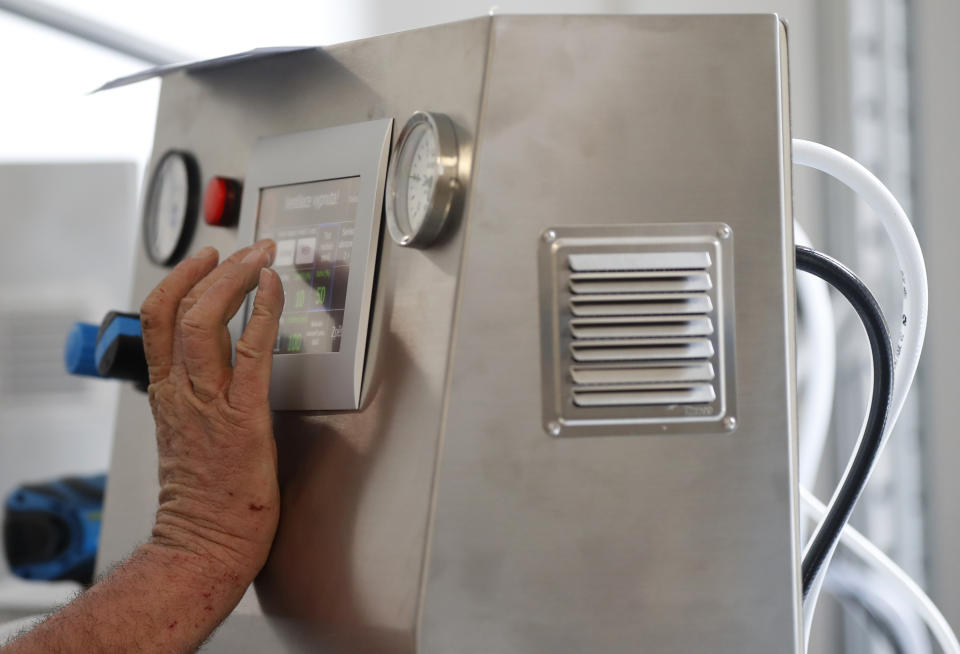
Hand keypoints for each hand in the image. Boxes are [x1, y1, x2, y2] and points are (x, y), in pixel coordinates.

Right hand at [139, 239, 283, 585]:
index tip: (206, 260)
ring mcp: (209, 404)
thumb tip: (220, 376)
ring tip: (260, 257)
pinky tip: (275, 291)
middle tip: (243, 249)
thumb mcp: (187, 439)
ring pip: (206, 323)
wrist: (204, 547)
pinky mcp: (243, 418)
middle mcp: (181, 393)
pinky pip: (251, 353)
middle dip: (213, 269)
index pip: (157, 321)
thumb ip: (195, 402)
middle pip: (178, 310)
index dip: (180, 281)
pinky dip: (263, 313)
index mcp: (166, 395)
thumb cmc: (205, 502)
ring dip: (236, 280)